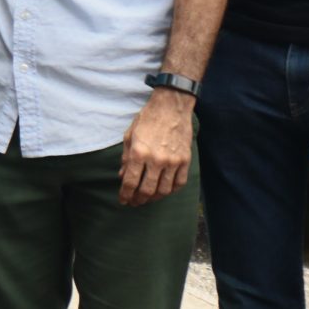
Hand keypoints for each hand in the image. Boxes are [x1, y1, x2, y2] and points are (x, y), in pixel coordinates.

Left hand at [118, 90, 194, 205]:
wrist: (171, 106)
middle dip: (138, 200)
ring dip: (154, 198)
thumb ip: (125, 157)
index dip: (125, 195)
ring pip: (164, 190)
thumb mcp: (130, 135)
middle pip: (147, 190)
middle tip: (135, 202)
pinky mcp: (185, 160)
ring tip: (148, 198)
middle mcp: (156, 159)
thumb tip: (122, 176)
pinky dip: (171, 190)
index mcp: (139, 153)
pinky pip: (179, 183)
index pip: (130, 182)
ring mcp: (173, 161)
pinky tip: (164, 190)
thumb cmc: (148, 119)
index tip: (123, 200)